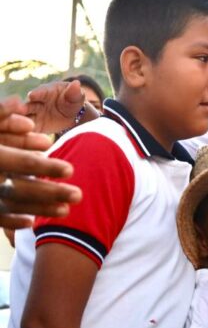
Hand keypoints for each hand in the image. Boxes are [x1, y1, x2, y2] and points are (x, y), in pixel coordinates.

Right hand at [0, 97, 81, 228]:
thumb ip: (0, 115)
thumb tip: (21, 104)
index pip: (23, 162)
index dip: (46, 166)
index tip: (71, 170)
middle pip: (20, 188)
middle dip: (49, 192)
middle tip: (79, 195)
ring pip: (10, 204)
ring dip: (39, 208)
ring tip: (66, 210)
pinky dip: (9, 221)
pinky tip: (30, 223)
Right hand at [26, 80, 85, 132]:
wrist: (72, 116)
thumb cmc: (73, 101)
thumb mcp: (76, 97)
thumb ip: (74, 92)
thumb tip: (76, 83)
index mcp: (46, 92)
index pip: (40, 92)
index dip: (36, 94)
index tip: (32, 95)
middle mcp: (35, 103)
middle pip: (27, 106)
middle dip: (23, 109)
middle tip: (20, 111)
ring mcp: (32, 115)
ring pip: (24, 119)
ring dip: (21, 123)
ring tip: (20, 127)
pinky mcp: (33, 127)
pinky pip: (28, 131)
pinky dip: (26, 135)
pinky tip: (25, 140)